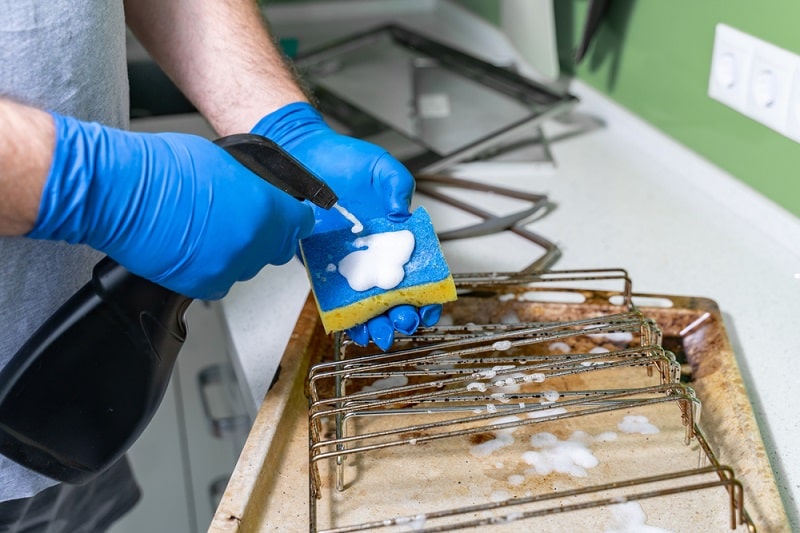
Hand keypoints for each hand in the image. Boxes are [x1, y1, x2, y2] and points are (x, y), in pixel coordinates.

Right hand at [28, 112, 314, 299]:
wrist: (120, 192)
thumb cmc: (162, 169)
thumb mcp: (226, 162)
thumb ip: (253, 186)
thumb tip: (261, 195)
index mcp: (265, 208)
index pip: (300, 225)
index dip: (294, 220)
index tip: (290, 220)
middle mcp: (253, 242)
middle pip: (276, 250)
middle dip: (266, 237)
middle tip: (242, 222)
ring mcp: (229, 267)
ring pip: (247, 267)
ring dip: (236, 253)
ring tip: (207, 231)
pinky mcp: (202, 285)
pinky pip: (219, 282)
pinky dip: (210, 270)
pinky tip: (193, 249)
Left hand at [252, 102, 440, 348]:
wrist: (301, 157)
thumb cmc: (343, 160)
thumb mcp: (381, 167)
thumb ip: (399, 184)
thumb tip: (403, 214)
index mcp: (396, 237)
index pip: (418, 272)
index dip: (428, 294)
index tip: (430, 307)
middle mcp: (374, 255)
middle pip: (394, 295)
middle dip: (403, 315)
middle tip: (404, 322)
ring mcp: (348, 263)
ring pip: (366, 303)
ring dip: (375, 323)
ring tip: (381, 335)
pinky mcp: (320, 266)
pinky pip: (333, 296)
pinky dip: (344, 315)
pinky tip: (353, 327)